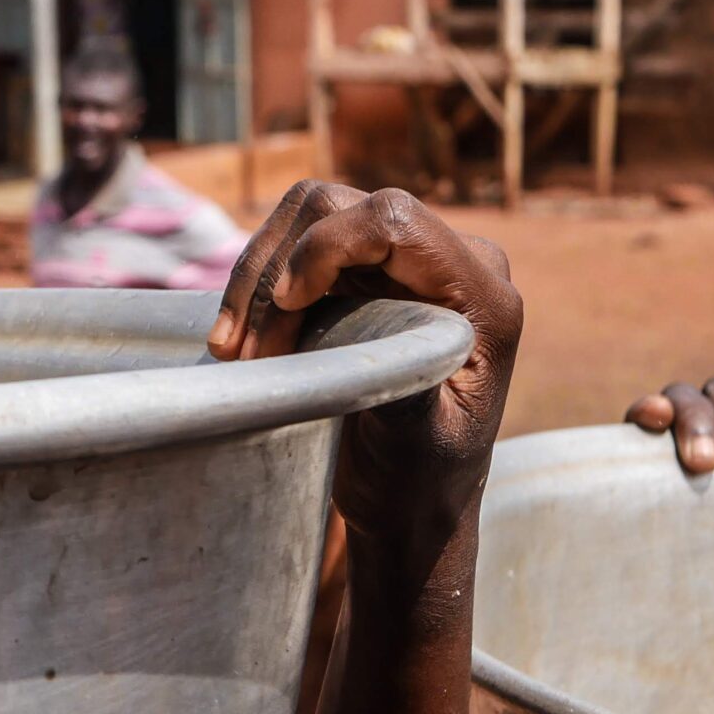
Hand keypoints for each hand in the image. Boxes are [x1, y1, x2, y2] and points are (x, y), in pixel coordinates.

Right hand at [207, 182, 522, 553]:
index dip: (324, 247)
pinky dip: (256, 287)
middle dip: (274, 270)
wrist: (409, 505)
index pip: (395, 221)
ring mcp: (404, 262)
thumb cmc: (420, 484)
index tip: (282, 306)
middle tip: (239, 351)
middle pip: (338, 208)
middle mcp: (450, 262)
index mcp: (483, 295)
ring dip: (255, 277)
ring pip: (307, 217)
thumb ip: (407, 378)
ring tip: (230, 349)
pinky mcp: (365, 273)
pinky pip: (297, 245)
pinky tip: (238, 341)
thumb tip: (379, 318)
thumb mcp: (420, 442)